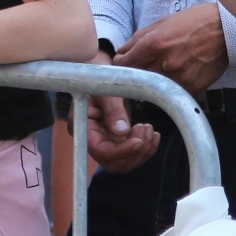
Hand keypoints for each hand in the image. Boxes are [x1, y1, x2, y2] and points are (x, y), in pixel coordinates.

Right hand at [80, 52, 159, 171]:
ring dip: (143, 151)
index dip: (121, 151)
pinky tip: (154, 134)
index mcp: (82, 128)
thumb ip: (112, 108)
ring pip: (125, 163)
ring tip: (150, 129)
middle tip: (146, 128)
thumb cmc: (98, 76)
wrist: (100, 72)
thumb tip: (122, 132)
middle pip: (114, 163)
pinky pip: (132, 155)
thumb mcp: (105, 88)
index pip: (101, 151)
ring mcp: (105, 142)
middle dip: (134, 152)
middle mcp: (92, 140)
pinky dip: (146, 148)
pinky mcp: (117, 141)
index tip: (138, 141)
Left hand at [116, 3, 228, 95]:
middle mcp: (165, 64)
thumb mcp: (162, 23)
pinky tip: (176, 74)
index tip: (122, 63)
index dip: (121, 64)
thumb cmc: (193, 22)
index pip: (126, 63)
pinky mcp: (192, 89)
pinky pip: (173, 92)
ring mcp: (179, 78)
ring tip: (160, 70)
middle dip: (135, 73)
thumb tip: (121, 53)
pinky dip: (170, 86)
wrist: (225, 31)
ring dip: (152, 81)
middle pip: (138, 77)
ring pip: (154, 87)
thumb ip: (138, 38)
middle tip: (139, 67)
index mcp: (155, 44)